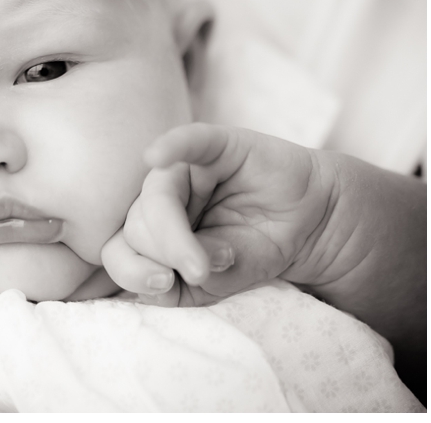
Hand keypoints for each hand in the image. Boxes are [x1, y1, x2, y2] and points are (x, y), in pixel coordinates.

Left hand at [101, 123, 338, 306]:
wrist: (311, 224)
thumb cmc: (256, 249)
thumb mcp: (216, 282)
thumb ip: (180, 288)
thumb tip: (155, 281)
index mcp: (150, 231)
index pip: (119, 251)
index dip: (132, 271)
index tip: (165, 283)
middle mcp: (159, 198)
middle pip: (135, 227)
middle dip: (166, 255)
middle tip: (203, 270)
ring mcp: (183, 168)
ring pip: (155, 196)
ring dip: (178, 235)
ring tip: (222, 256)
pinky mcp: (215, 145)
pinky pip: (186, 141)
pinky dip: (170, 147)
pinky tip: (156, 156)